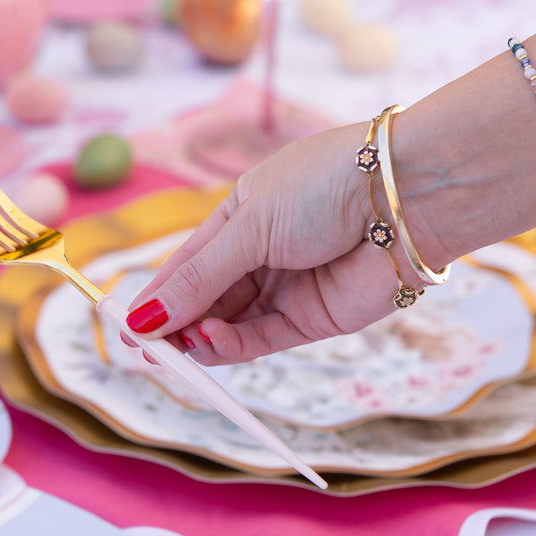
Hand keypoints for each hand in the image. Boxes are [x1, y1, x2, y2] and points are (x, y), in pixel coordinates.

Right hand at [126, 123, 404, 364]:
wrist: (408, 196)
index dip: (156, 296)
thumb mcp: (248, 228)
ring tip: (178, 345)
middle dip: (173, 325)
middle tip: (145, 349)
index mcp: (240, 216)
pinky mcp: (314, 318)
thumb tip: (144, 318)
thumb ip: (197, 279)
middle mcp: (261, 253)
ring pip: (229, 324)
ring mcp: (287, 287)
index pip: (186, 264)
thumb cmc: (327, 186)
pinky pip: (262, 339)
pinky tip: (211, 341)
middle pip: (203, 300)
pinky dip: (233, 345)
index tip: (127, 325)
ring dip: (201, 337)